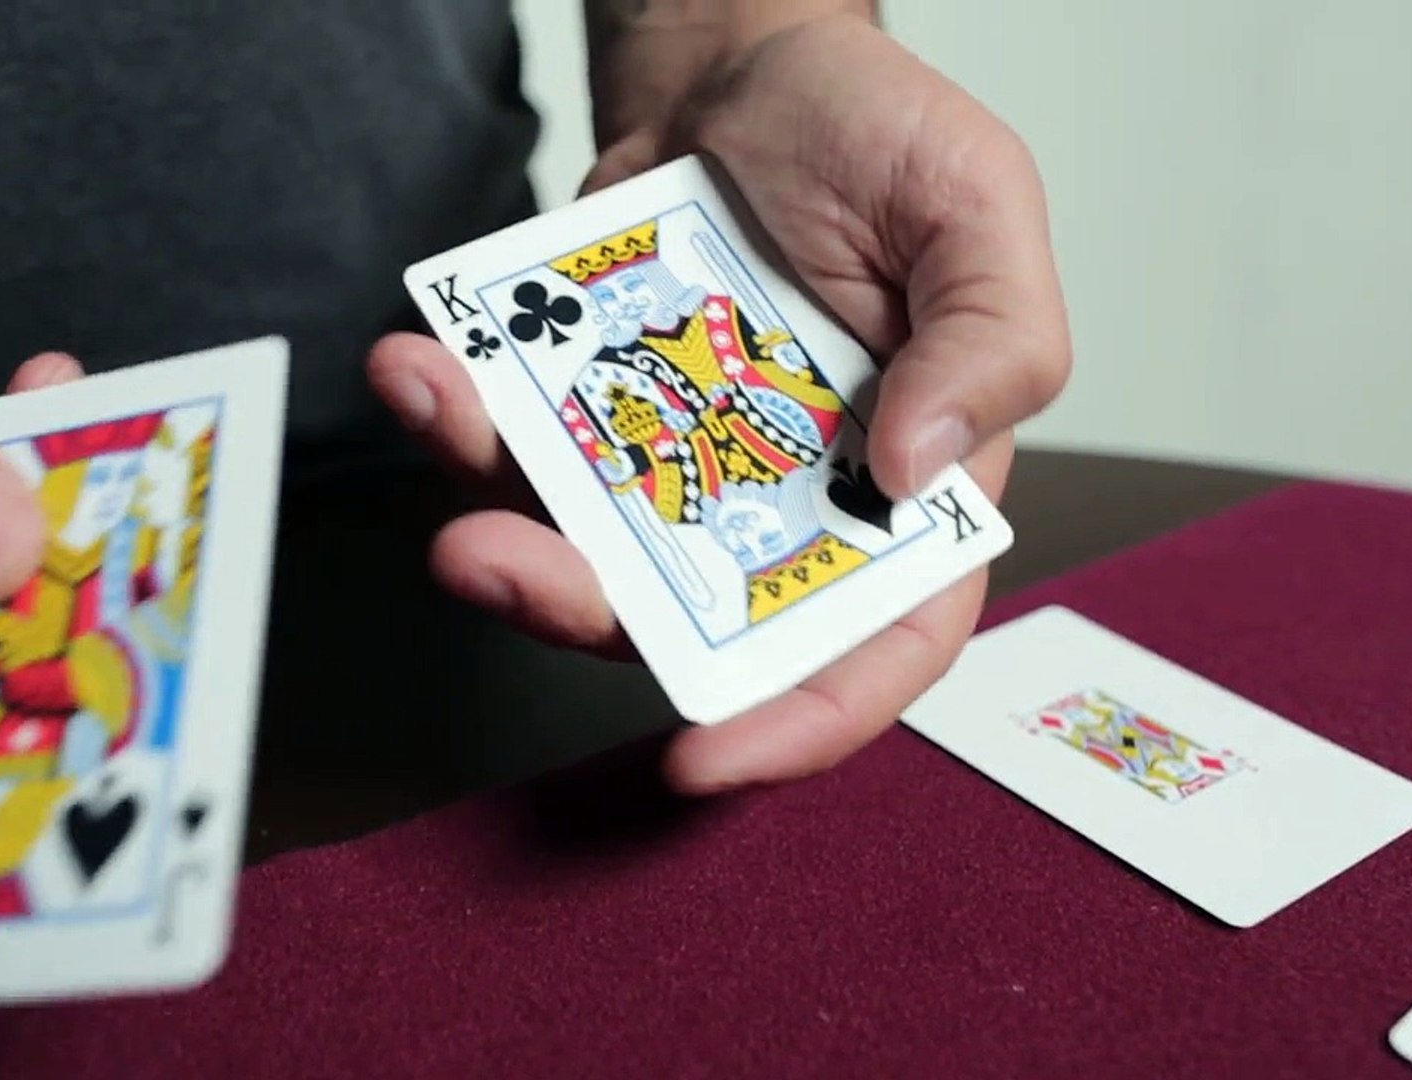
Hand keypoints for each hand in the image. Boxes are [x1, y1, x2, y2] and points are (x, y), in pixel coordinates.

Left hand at [368, 15, 1068, 793]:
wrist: (744, 63)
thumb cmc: (876, 135)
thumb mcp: (978, 207)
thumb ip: (991, 341)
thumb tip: (919, 472)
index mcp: (906, 486)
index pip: (879, 643)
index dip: (801, 720)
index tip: (702, 756)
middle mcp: (782, 500)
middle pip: (692, 616)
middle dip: (582, 610)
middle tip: (493, 560)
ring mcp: (674, 463)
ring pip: (581, 547)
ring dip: (492, 514)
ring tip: (436, 411)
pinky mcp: (588, 411)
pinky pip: (514, 446)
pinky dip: (454, 415)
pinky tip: (420, 358)